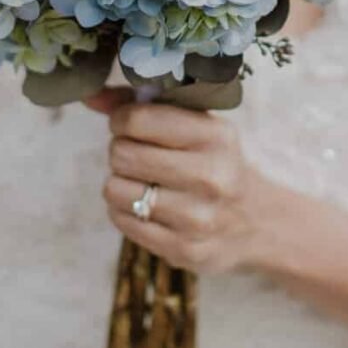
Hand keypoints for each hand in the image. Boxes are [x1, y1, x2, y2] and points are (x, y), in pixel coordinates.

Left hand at [84, 87, 267, 274]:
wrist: (256, 222)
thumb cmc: (214, 162)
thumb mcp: (195, 125)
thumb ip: (143, 105)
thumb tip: (91, 97)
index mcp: (215, 137)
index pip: (138, 120)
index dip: (121, 120)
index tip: (128, 126)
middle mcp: (211, 177)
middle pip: (123, 154)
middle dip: (121, 151)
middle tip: (136, 155)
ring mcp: (198, 218)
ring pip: (116, 190)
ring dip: (120, 183)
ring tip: (141, 182)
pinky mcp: (183, 249)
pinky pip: (122, 221)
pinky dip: (125, 210)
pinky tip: (145, 206)